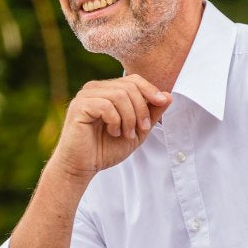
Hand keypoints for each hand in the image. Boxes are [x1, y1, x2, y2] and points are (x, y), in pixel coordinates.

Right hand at [52, 75, 170, 179]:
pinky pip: (106, 105)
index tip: (160, 104)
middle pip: (129, 87)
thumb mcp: (136, 131)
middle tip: (140, 130)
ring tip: (126, 134)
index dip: (150, 90)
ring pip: (119, 95)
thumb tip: (168, 96)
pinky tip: (112, 132)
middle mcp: (95, 88)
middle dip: (140, 109)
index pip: (134, 80)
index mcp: (108, 90)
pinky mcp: (79, 106)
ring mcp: (85, 96)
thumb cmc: (105, 149)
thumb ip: (151, 114)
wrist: (82, 167)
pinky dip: (115, 121)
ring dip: (129, 118)